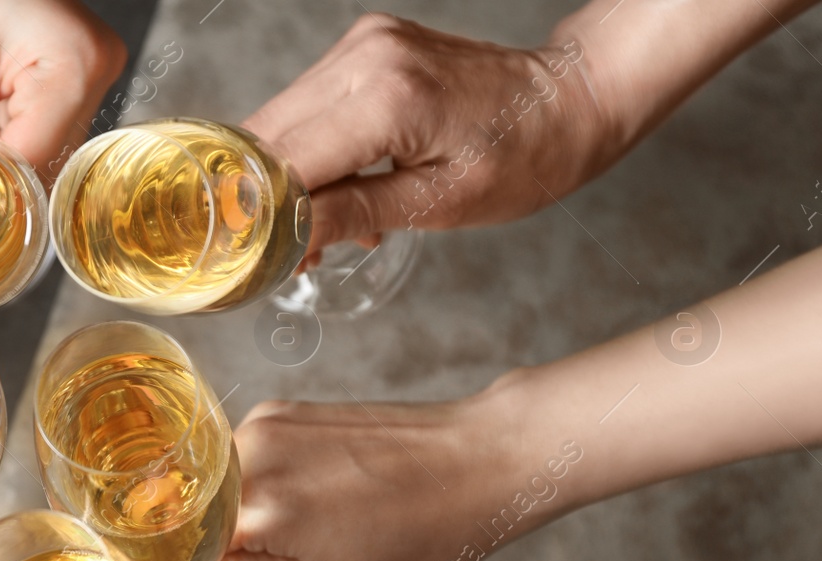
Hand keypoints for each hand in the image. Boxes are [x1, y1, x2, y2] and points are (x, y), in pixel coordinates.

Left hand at [0, 0, 125, 174]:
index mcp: (75, 63)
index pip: (39, 154)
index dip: (0, 184)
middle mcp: (95, 69)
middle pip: (53, 156)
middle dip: (6, 177)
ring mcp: (88, 71)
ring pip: (49, 147)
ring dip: (9, 162)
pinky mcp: (71, 74)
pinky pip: (44, 126)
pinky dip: (11, 140)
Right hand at [170, 390, 579, 560]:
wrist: (480, 461)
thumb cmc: (422, 536)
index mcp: (259, 509)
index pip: (179, 552)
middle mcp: (249, 454)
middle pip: (189, 514)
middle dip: (211, 555)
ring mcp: (264, 423)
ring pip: (214, 487)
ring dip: (235, 522)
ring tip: (294, 549)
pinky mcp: (283, 410)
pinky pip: (243, 461)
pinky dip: (257, 491)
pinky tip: (306, 511)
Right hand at [244, 14, 612, 251]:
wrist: (567, 99)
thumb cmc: (523, 156)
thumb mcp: (439, 203)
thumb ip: (352, 213)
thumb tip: (285, 237)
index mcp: (387, 97)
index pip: (283, 160)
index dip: (258, 211)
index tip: (254, 255)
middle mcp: (366, 57)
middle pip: (266, 134)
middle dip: (263, 198)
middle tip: (287, 251)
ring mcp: (363, 44)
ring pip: (279, 119)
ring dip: (287, 177)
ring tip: (329, 225)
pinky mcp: (365, 45)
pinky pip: (309, 104)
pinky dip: (312, 150)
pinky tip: (344, 185)